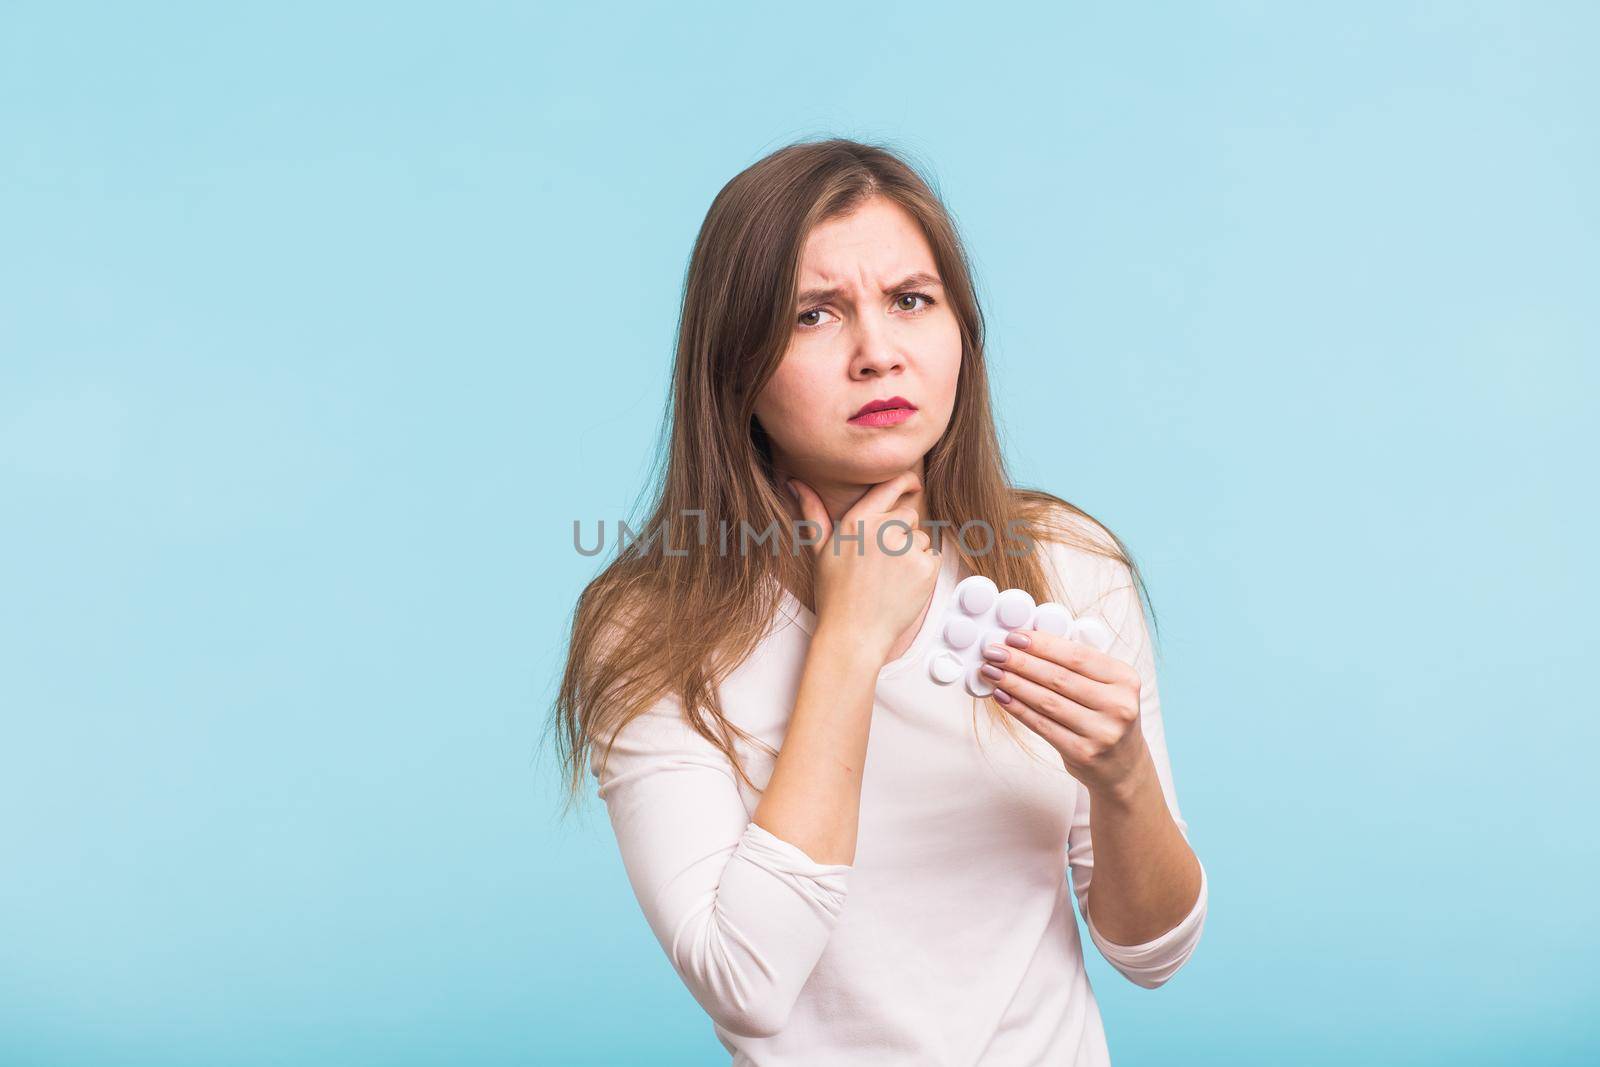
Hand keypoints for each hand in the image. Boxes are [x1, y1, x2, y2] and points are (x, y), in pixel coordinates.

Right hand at [788, 471, 939, 664]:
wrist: (853, 634)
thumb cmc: (835, 595)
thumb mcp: (820, 551)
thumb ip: (813, 513)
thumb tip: (794, 482)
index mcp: (857, 522)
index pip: (889, 487)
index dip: (905, 482)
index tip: (913, 484)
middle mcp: (882, 531)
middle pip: (908, 516)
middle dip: (901, 534)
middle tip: (882, 563)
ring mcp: (906, 549)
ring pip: (922, 538)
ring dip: (912, 554)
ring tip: (889, 579)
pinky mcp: (924, 568)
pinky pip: (933, 558)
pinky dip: (923, 571)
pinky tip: (902, 587)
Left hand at [980, 627, 1151, 797]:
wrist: (1122, 765)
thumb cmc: (1106, 716)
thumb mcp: (1107, 685)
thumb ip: (1077, 665)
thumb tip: (1028, 643)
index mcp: (1125, 679)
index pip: (1077, 656)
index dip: (1042, 644)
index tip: (1014, 636)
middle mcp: (1118, 705)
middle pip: (1058, 677)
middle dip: (1021, 662)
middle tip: (994, 652)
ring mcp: (1102, 732)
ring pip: (1047, 701)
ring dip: (1014, 683)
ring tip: (991, 671)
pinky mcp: (1083, 753)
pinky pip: (1042, 725)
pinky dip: (1018, 708)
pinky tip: (1001, 695)